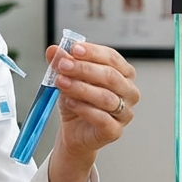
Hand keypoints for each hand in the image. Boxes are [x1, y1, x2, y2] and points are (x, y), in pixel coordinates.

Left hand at [49, 41, 139, 162]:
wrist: (73, 132)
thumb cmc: (77, 102)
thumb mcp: (67, 78)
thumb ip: (62, 63)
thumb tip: (53, 50)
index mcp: (123, 73)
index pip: (112, 58)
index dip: (93, 52)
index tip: (74, 49)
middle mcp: (128, 92)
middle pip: (110, 76)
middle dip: (84, 69)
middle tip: (63, 66)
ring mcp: (125, 112)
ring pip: (106, 97)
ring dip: (81, 88)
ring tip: (61, 83)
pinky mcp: (115, 130)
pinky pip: (102, 118)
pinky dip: (84, 109)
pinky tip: (70, 102)